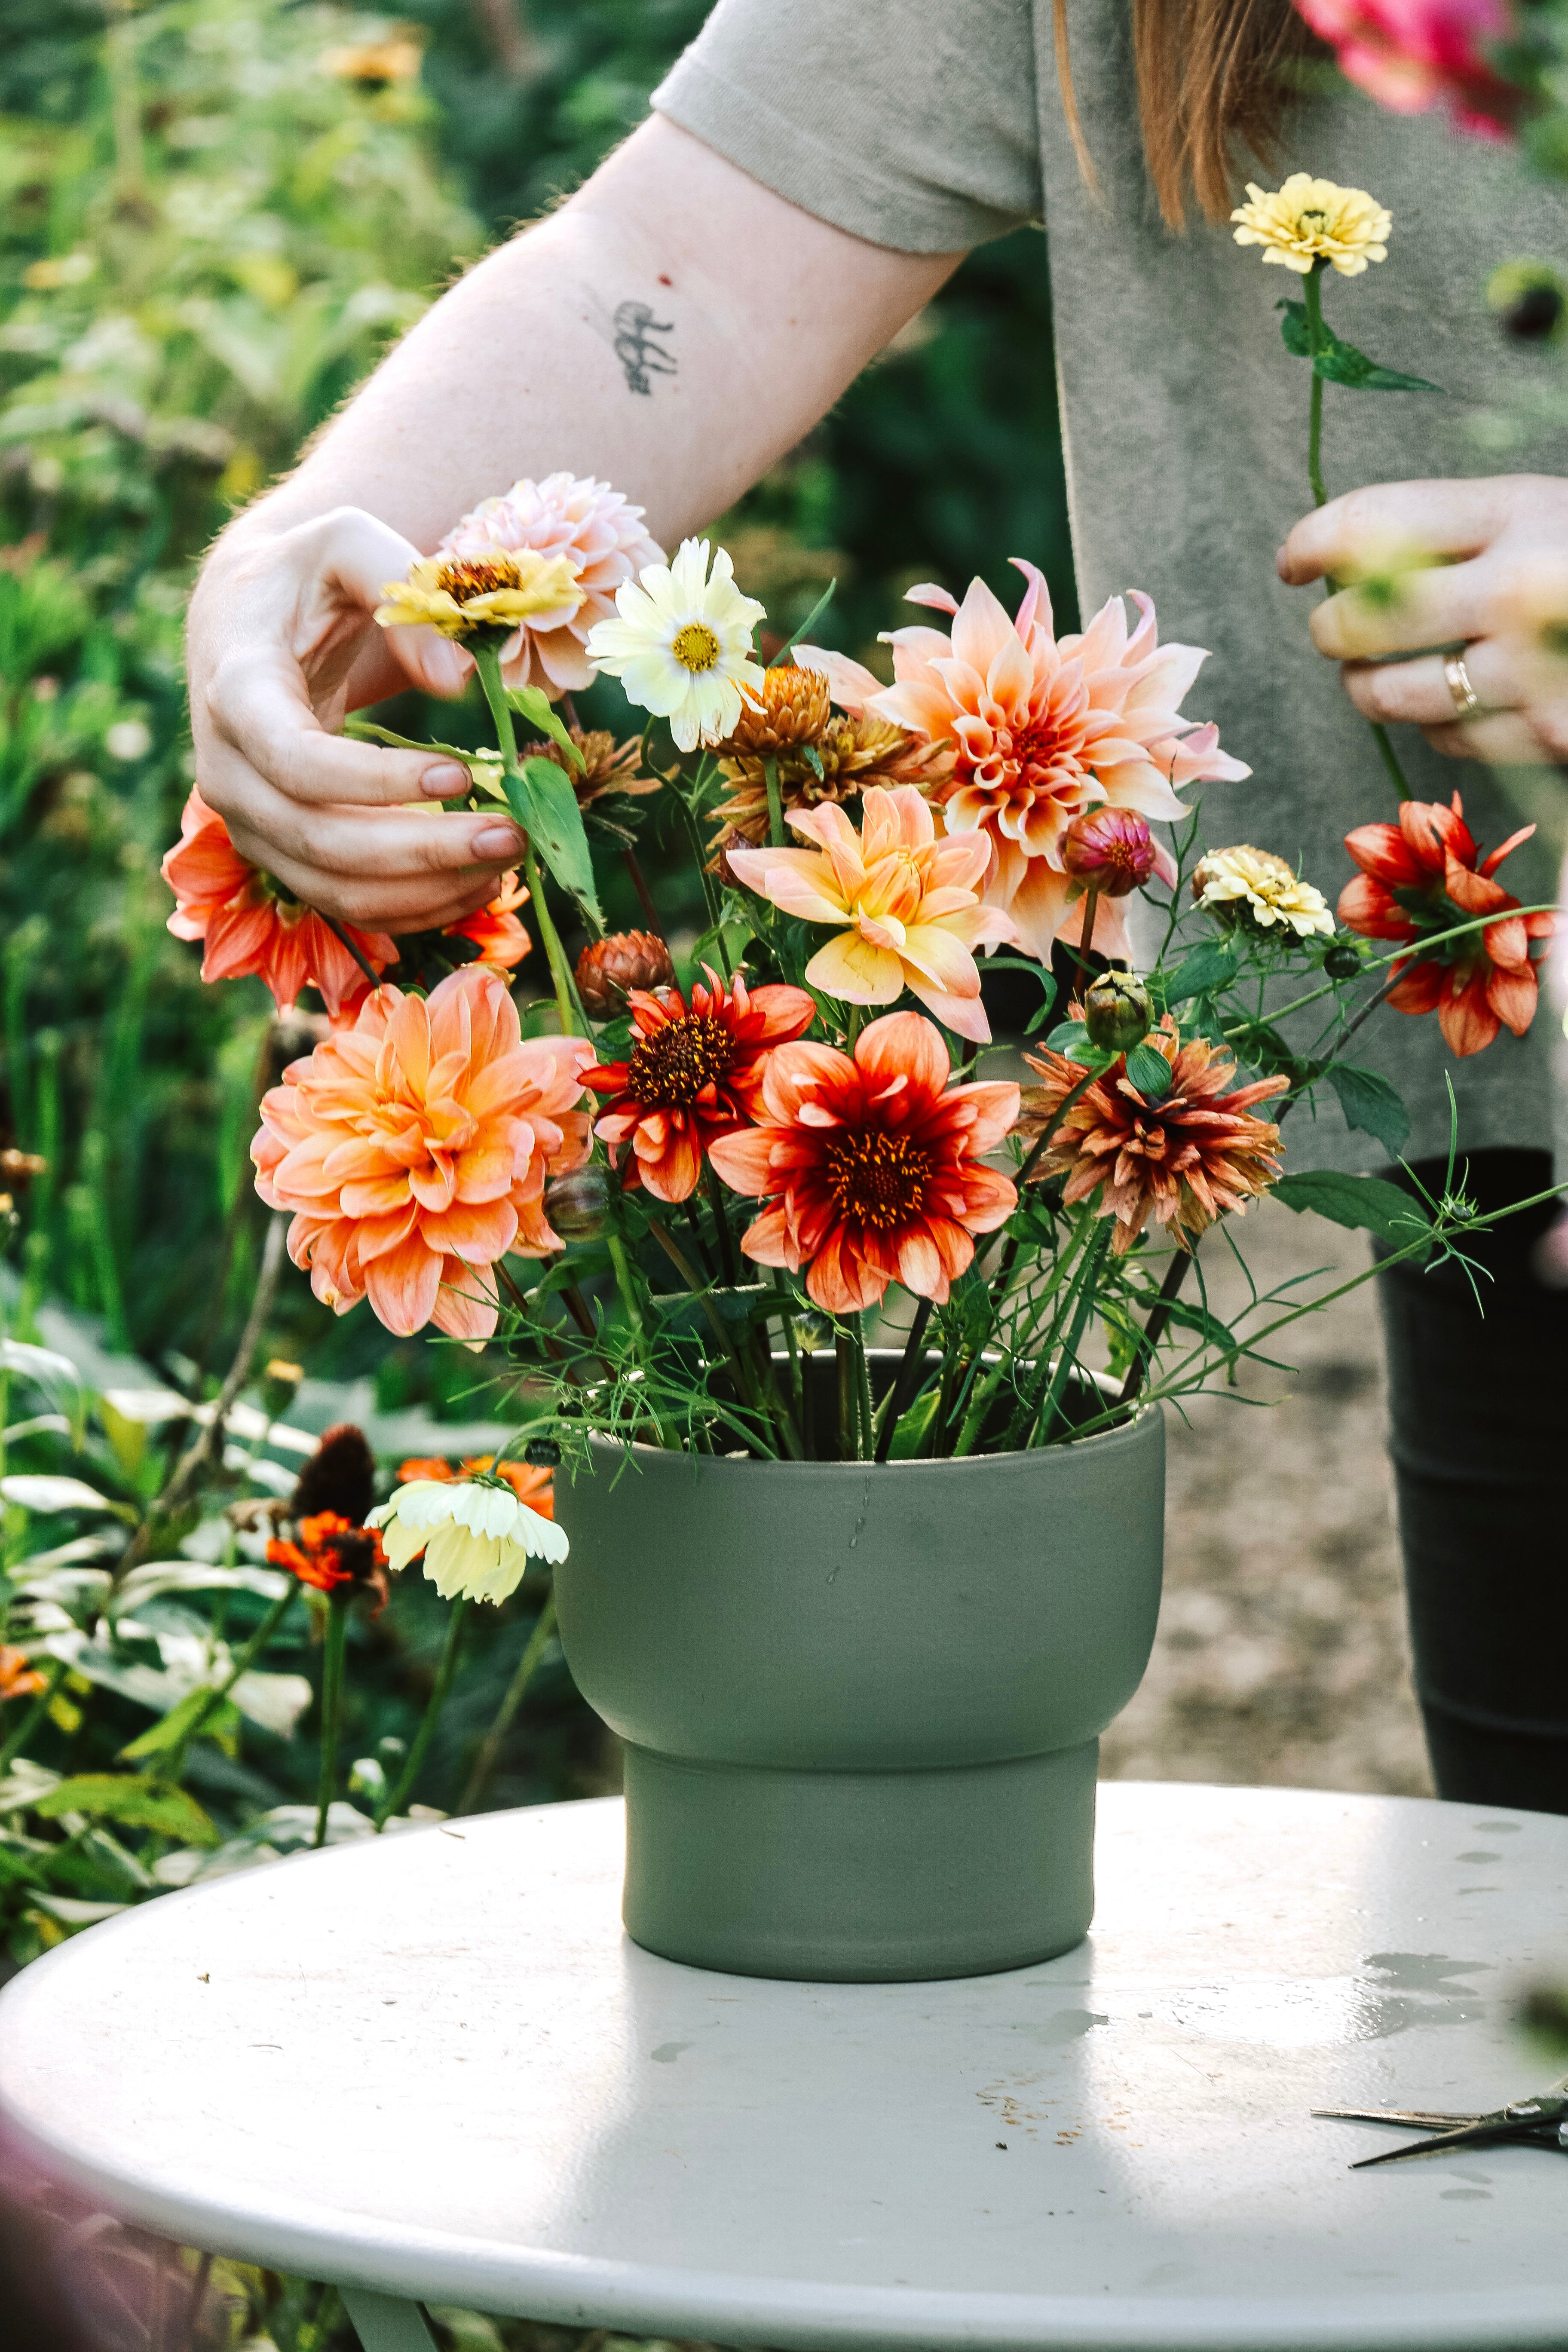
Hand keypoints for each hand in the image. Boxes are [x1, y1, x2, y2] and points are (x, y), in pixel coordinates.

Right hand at [188, 505, 526, 929]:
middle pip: (321, 841)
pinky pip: (345, 903)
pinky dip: (414, 905)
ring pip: (334, 889)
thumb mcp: (348, 543)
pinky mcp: (280, 853)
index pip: (298, 764)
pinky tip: (476, 883)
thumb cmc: (304, 575)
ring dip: (426, 889)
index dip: (377, 783)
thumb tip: (460, 680)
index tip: (460, 776)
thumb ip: (403, 585)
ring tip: (508, 862)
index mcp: (236, 691)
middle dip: (422, 850)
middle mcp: (227, 771)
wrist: (243, 619)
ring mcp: (249, 822)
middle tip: (512, 836)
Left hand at [1277, 474, 1567, 768]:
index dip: (1311, 545)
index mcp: (1521, 511)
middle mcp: (1519, 588)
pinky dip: (1437, 726)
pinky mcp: (1548, 735)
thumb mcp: (1544, 514)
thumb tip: (1346, 561)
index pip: (1372, 524)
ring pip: (1391, 694)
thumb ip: (1460, 534)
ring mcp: (1533, 669)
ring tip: (1375, 674)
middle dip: (1332, 631)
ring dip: (1367, 688)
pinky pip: (1448, 738)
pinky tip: (1456, 705)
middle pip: (1362, 621)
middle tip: (1337, 630)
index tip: (1293, 563)